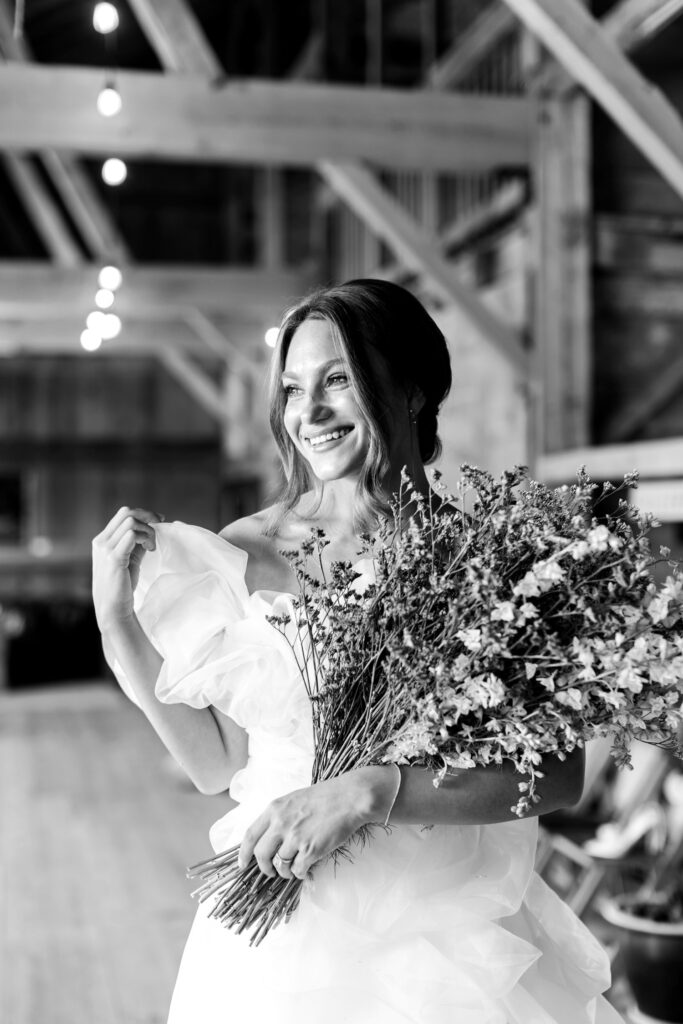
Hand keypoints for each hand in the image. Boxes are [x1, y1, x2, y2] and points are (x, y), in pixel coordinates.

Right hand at [92, 506, 162, 630]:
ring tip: (152, 546)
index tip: (159, 521)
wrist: (113, 608)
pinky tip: (150, 549)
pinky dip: (145, 538)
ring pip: (130, 522)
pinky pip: (131, 535)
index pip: (123, 514)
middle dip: (148, 517)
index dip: (143, 513)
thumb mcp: (129, 558)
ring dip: (147, 530)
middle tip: (160, 527)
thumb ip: (136, 544)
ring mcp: (105, 549)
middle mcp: (101, 541)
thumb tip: (150, 530)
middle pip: (127, 513)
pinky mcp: (114, 558)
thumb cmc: (122, 585)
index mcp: (103, 540)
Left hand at [238, 767, 397, 879]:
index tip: (243, 865)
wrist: (349, 798)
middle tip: (271, 872)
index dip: (243, 854)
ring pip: (279, 865)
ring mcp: (295, 837)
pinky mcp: (310, 850)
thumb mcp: (294, 800)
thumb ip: (279, 816)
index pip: (250, 835)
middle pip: (261, 854)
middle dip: (264, 868)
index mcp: (274, 809)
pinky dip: (301, 873)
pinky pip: (298, 870)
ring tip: (294, 867)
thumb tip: (269, 839)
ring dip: (285, 871)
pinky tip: (307, 867)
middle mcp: (281, 823)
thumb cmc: (325, 797)